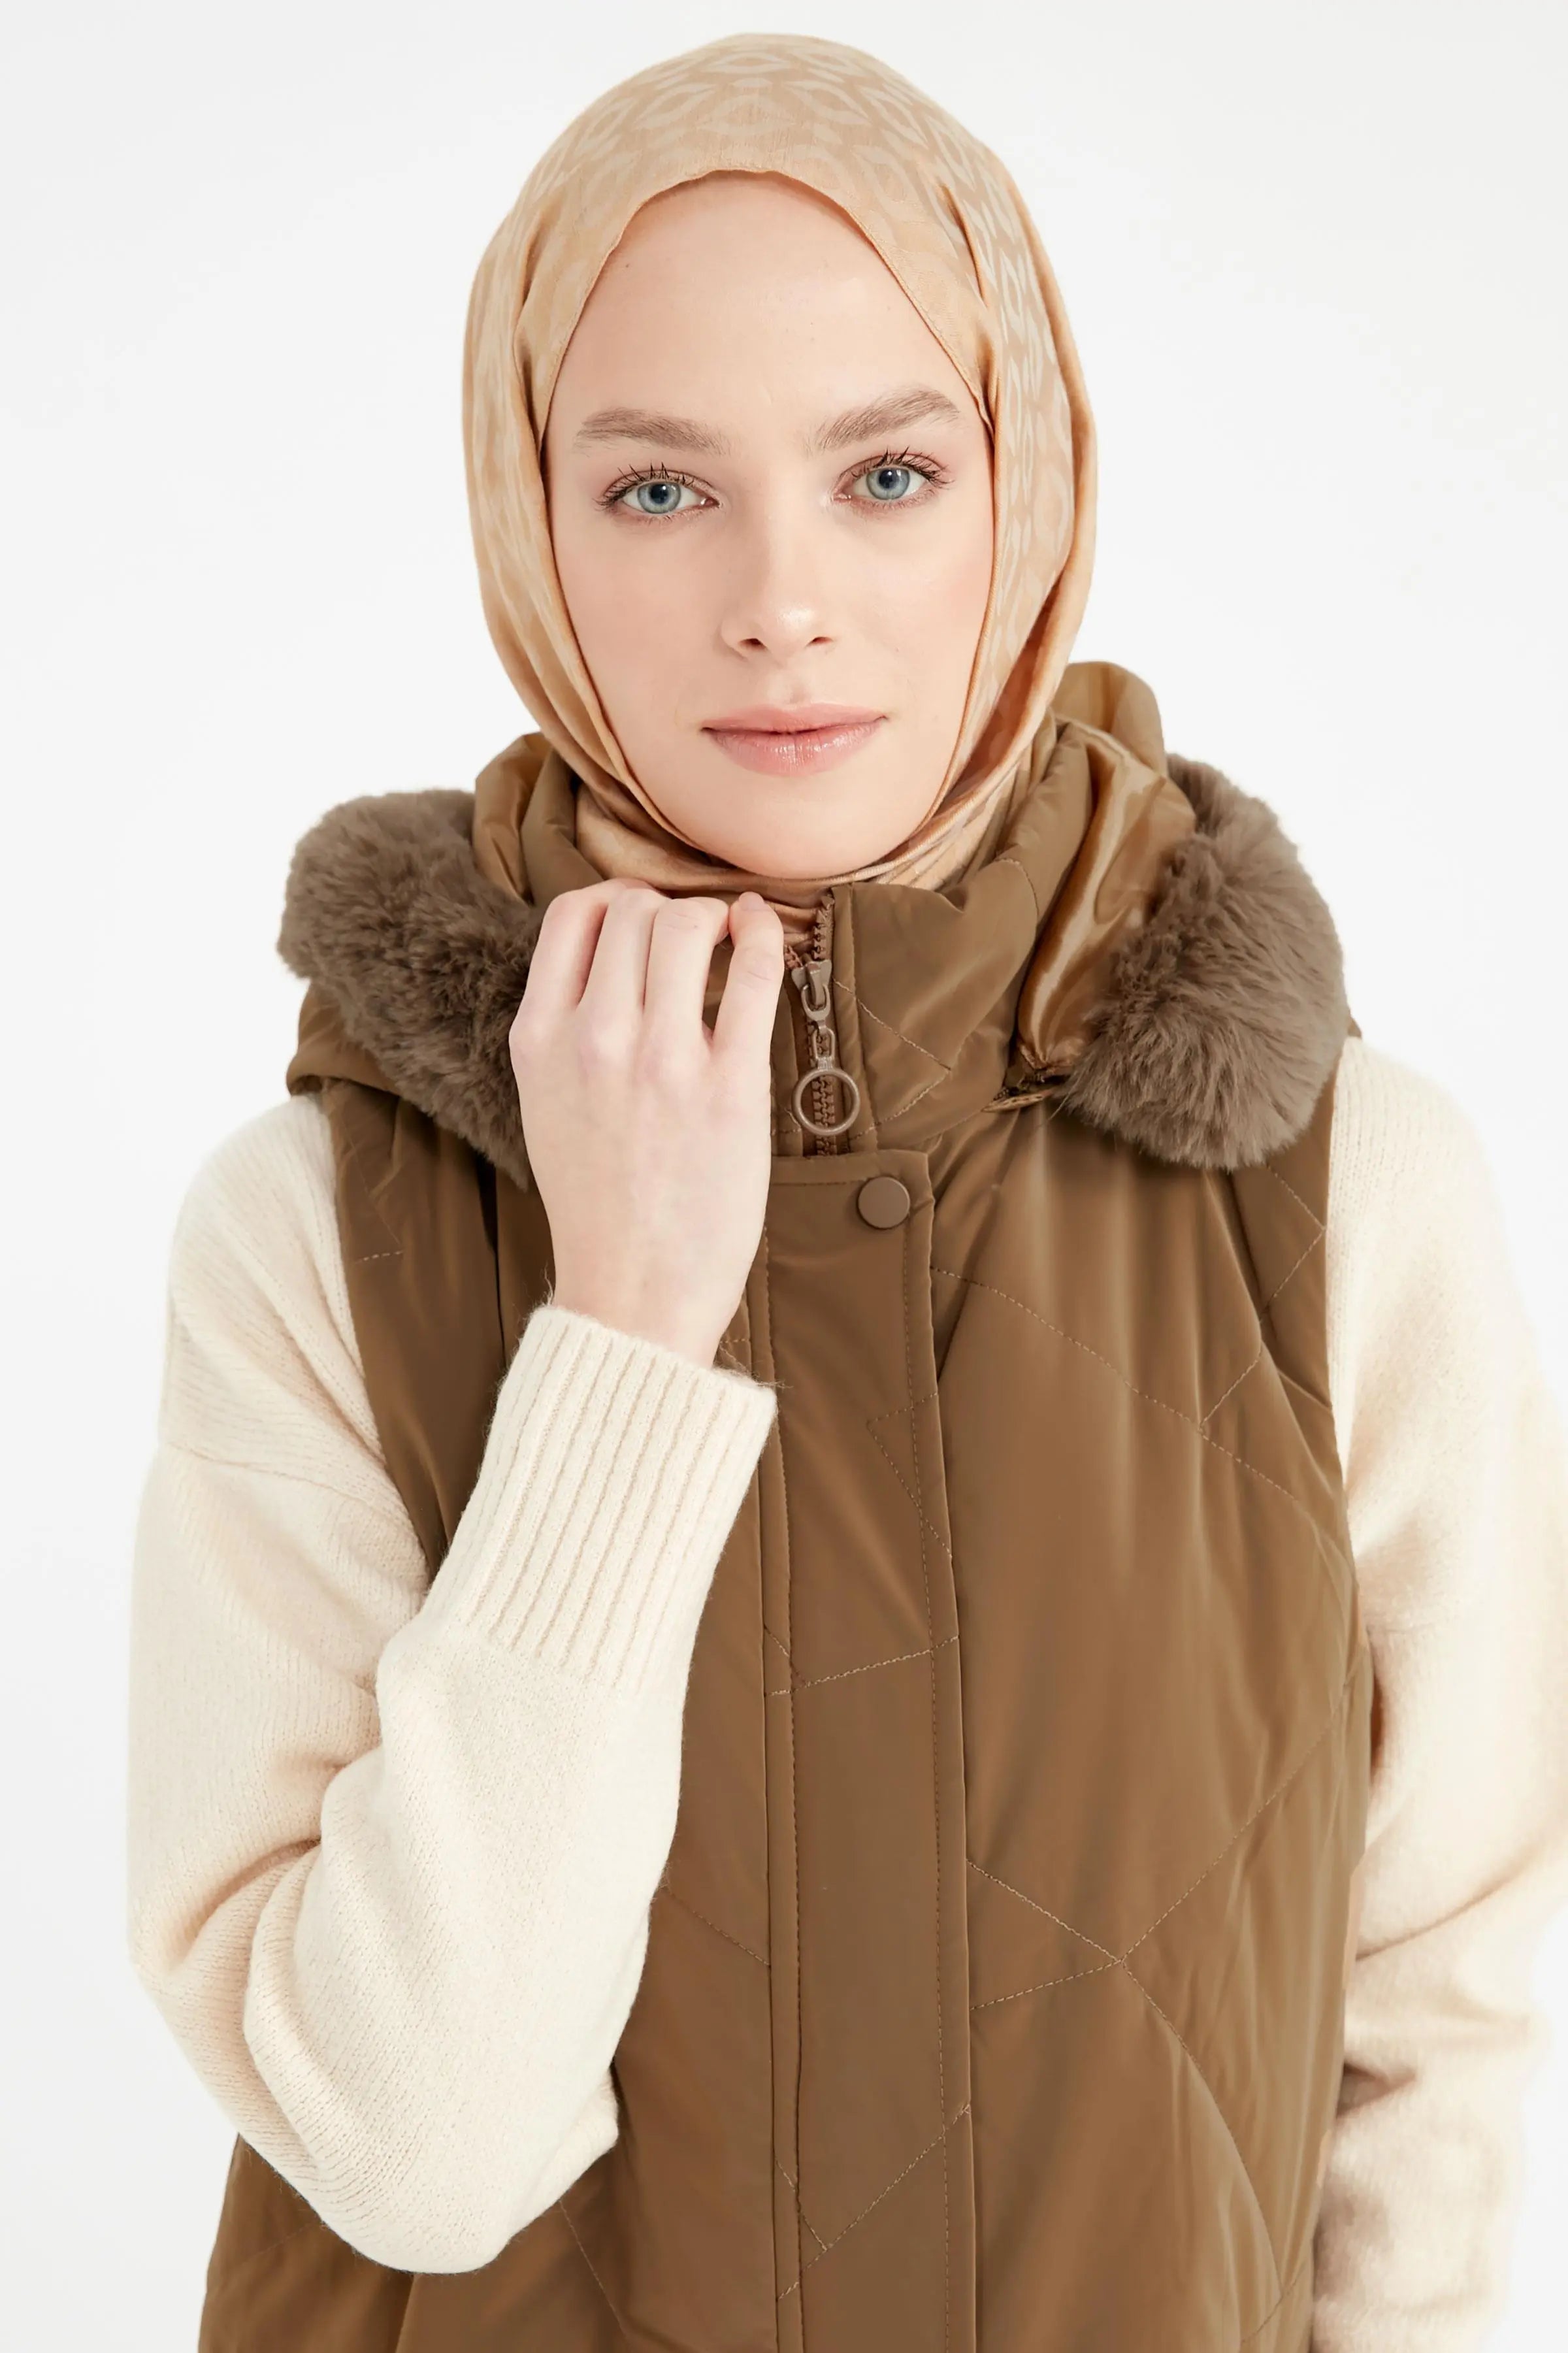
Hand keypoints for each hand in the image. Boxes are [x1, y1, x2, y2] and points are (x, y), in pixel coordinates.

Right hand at [508, 877, 785, 1367]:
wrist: (633, 1293)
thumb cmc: (599, 1203)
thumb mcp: (546, 1106)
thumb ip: (566, 1030)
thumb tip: (613, 956)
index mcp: (539, 1041)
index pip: (571, 916)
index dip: (615, 899)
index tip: (642, 915)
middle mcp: (593, 1039)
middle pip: (635, 912)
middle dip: (670, 911)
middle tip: (695, 936)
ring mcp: (662, 1060)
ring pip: (688, 926)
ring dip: (715, 917)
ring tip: (730, 935)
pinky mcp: (729, 1087)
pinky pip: (754, 973)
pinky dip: (764, 933)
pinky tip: (763, 930)